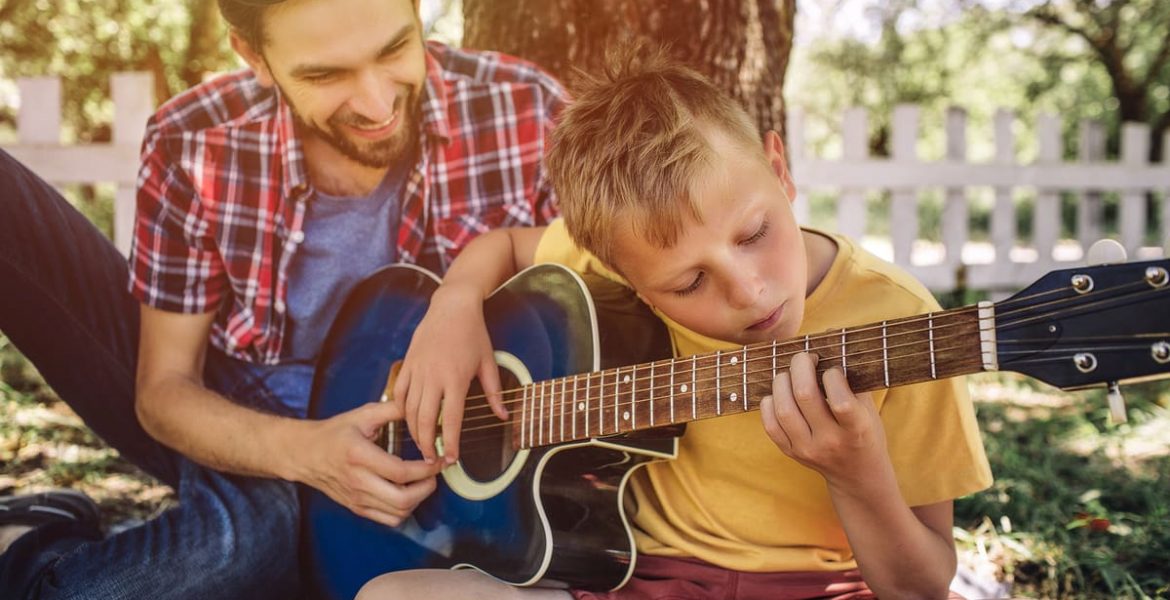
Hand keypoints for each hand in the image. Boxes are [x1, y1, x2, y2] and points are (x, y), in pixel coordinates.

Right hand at [298, 401, 442, 526]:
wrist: (305, 454)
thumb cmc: (334, 433)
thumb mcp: (362, 415)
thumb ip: (392, 409)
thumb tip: (418, 403)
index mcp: (359, 455)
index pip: (401, 472)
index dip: (426, 469)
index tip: (438, 460)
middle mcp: (358, 481)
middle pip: (402, 499)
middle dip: (427, 488)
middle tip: (434, 474)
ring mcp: (357, 498)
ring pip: (398, 513)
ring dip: (418, 500)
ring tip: (423, 482)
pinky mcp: (357, 508)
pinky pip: (388, 519)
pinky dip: (404, 510)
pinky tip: (408, 493)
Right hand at [394, 283, 505, 464]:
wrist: (452, 307)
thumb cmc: (474, 334)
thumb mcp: (488, 362)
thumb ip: (494, 392)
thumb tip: (504, 416)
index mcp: (456, 379)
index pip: (452, 420)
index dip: (452, 443)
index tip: (452, 459)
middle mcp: (433, 377)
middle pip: (425, 420)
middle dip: (427, 444)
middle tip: (431, 460)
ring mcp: (417, 370)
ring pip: (409, 409)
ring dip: (414, 431)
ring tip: (421, 445)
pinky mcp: (407, 364)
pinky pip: (399, 393)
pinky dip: (400, 410)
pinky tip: (407, 421)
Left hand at [759, 352, 886, 485]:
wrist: (858, 475)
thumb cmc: (866, 432)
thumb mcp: (868, 409)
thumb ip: (852, 381)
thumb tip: (829, 339)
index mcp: (855, 429)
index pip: (840, 401)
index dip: (832, 376)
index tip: (832, 369)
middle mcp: (830, 441)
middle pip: (804, 397)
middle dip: (800, 366)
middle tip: (804, 358)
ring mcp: (807, 449)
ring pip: (783, 409)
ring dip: (782, 382)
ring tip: (789, 374)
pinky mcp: (791, 453)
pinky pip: (770, 424)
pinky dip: (769, 403)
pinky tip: (779, 394)